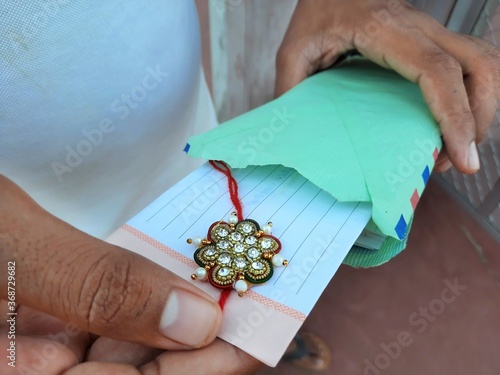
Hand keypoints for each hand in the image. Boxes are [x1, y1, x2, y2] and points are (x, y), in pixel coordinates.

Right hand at [0, 175, 260, 373]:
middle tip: (255, 304)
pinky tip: (183, 277)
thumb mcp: (10, 246)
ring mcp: (37, 349)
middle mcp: (28, 370)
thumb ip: (97, 286)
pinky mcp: (45, 318)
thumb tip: (196, 319)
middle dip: (199, 345)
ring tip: (229, 289)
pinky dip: (149, 297)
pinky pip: (107, 318)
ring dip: (181, 319)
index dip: (199, 374)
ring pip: (126, 348)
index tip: (253, 337)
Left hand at [276, 0, 499, 173]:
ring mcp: (430, 31)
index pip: (438, 70)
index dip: (456, 115)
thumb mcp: (294, 52)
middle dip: (479, 117)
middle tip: (460, 160)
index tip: (459, 155)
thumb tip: (296, 137)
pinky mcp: (431, 39)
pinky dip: (473, 95)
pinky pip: (470, 63)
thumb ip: (293, 90)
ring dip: (482, 107)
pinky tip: (453, 121)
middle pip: (479, 65)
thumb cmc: (317, 9)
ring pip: (484, 62)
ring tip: (457, 147)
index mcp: (384, 30)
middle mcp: (418, 27)